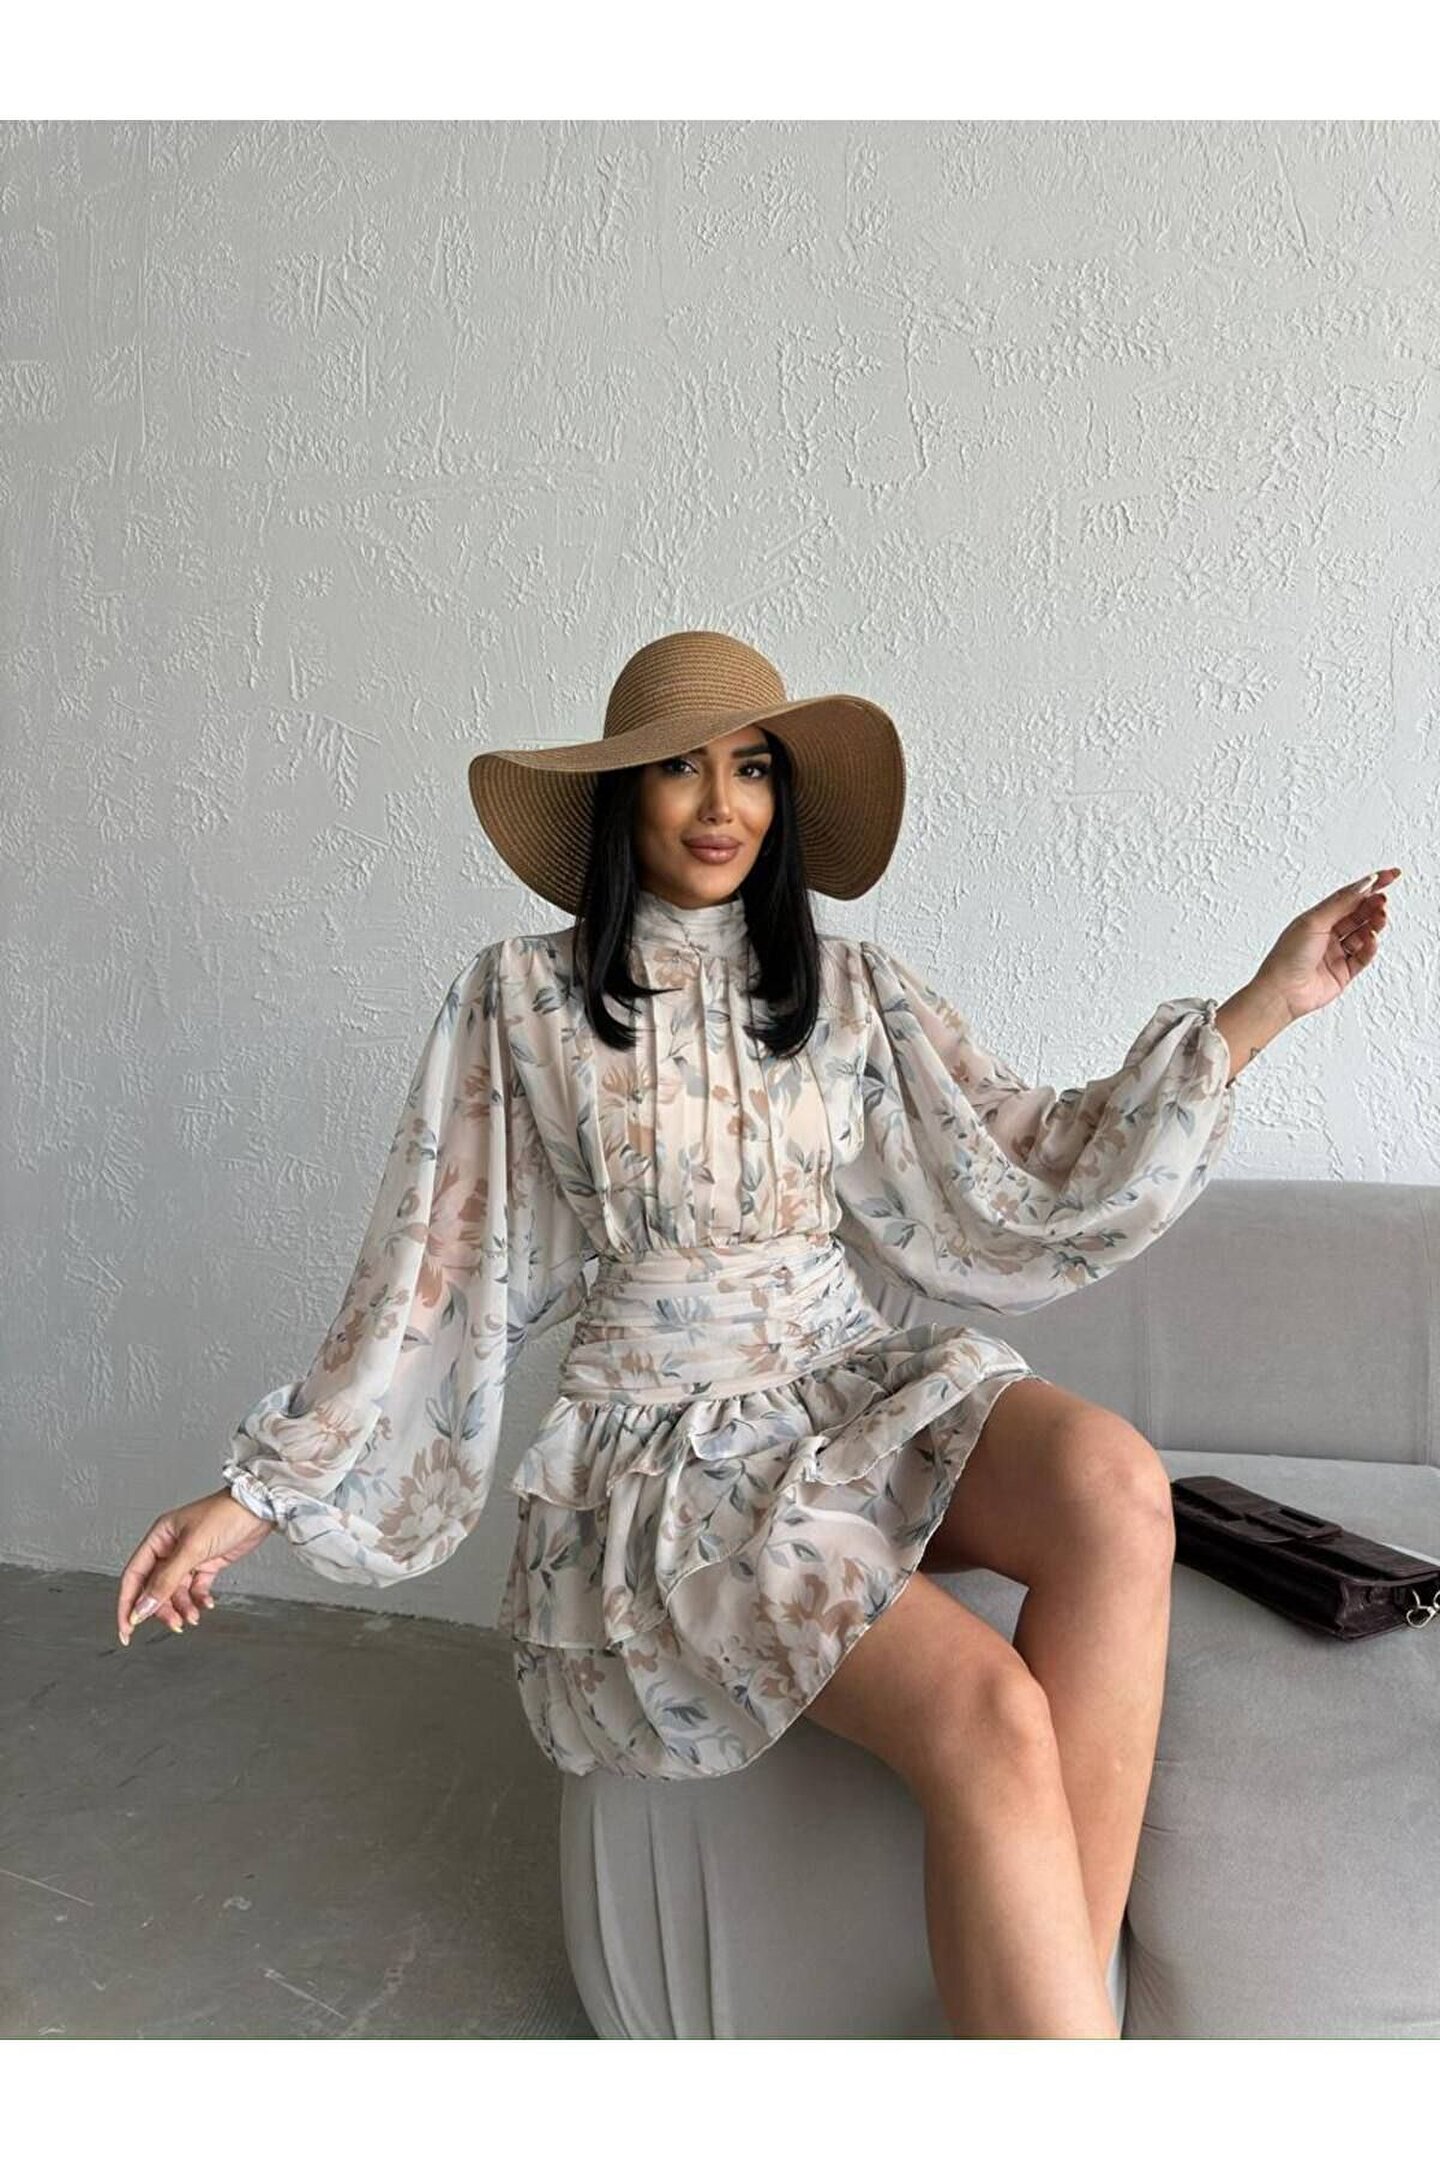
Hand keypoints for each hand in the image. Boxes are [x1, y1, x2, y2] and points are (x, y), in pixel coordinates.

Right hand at [116, 1490, 274, 1645]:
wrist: (259, 1508)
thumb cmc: (225, 1514)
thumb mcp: (192, 1548)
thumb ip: (166, 1580)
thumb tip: (143, 1606)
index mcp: (159, 1538)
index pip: (134, 1576)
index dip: (127, 1603)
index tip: (127, 1628)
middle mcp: (170, 1548)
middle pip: (154, 1588)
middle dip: (161, 1608)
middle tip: (174, 1624)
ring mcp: (189, 1557)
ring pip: (176, 1591)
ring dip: (182, 1607)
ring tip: (193, 1617)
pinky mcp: (207, 1563)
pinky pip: (196, 1589)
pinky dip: (199, 1599)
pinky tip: (206, 1604)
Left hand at [1250, 867, 1399, 1023]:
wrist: (1282, 992)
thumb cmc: (1287, 957)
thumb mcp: (1314, 921)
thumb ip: (1341, 903)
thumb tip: (1363, 884)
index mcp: (1317, 918)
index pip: (1348, 896)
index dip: (1370, 885)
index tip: (1390, 875)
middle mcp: (1327, 934)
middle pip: (1358, 914)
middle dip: (1373, 904)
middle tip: (1383, 899)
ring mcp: (1336, 953)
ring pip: (1364, 934)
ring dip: (1374, 924)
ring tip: (1380, 917)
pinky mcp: (1343, 972)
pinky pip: (1363, 956)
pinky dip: (1370, 947)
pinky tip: (1371, 939)